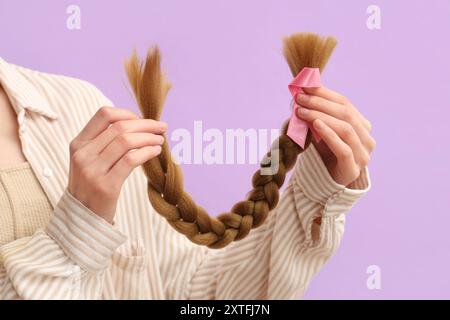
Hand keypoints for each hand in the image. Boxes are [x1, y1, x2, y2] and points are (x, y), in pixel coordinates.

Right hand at [68, 106, 166, 223]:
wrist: (82, 220)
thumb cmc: (91, 187)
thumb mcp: (88, 161)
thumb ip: (104, 143)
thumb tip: (136, 124)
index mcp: (78, 144)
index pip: (104, 114)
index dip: (127, 113)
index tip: (142, 119)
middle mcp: (83, 154)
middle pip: (119, 127)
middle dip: (145, 124)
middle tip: (161, 127)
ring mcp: (93, 170)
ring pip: (126, 141)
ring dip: (149, 137)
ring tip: (160, 141)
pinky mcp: (106, 186)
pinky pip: (131, 160)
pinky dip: (147, 152)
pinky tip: (156, 153)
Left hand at [296, 87, 375, 186]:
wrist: (325, 186)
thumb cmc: (323, 156)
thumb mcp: (319, 132)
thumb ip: (314, 115)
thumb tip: (300, 93)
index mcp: (362, 125)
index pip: (345, 103)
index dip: (325, 93)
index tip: (306, 86)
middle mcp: (366, 138)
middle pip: (345, 113)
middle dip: (320, 103)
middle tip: (300, 98)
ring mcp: (363, 154)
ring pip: (345, 128)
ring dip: (321, 116)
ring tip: (302, 111)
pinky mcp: (353, 168)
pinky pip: (343, 148)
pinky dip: (329, 134)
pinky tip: (315, 125)